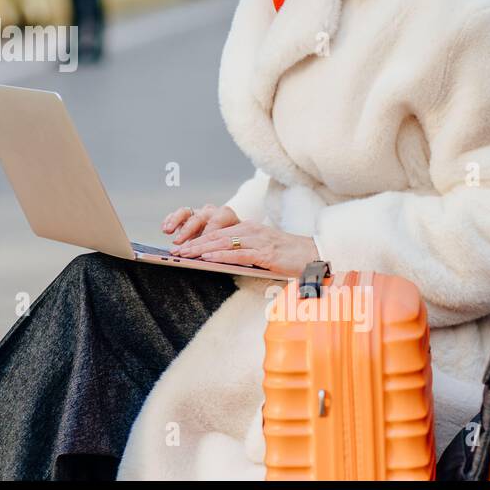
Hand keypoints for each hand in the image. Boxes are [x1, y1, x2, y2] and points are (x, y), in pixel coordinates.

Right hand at [161, 203, 238, 245]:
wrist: (233, 229)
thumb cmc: (235, 241)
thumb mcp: (236, 244)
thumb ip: (231, 249)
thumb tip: (220, 260)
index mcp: (227, 216)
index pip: (216, 222)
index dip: (207, 235)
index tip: (199, 246)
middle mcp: (211, 212)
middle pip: (198, 217)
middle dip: (187, 231)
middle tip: (178, 242)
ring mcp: (199, 212)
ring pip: (185, 212)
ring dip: (175, 222)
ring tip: (168, 232)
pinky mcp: (189, 215)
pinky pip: (177, 215)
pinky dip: (170, 220)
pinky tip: (165, 229)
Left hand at [171, 221, 317, 277]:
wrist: (315, 256)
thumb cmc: (288, 256)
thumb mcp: (261, 251)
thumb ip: (242, 252)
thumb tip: (218, 260)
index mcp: (248, 229)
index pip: (217, 232)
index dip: (197, 238)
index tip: (180, 245)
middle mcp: (251, 231)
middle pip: (215, 236)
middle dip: (193, 243)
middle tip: (174, 251)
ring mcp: (258, 241)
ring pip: (223, 243)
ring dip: (201, 249)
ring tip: (184, 254)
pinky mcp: (265, 254)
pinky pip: (238, 254)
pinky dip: (221, 256)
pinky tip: (207, 258)